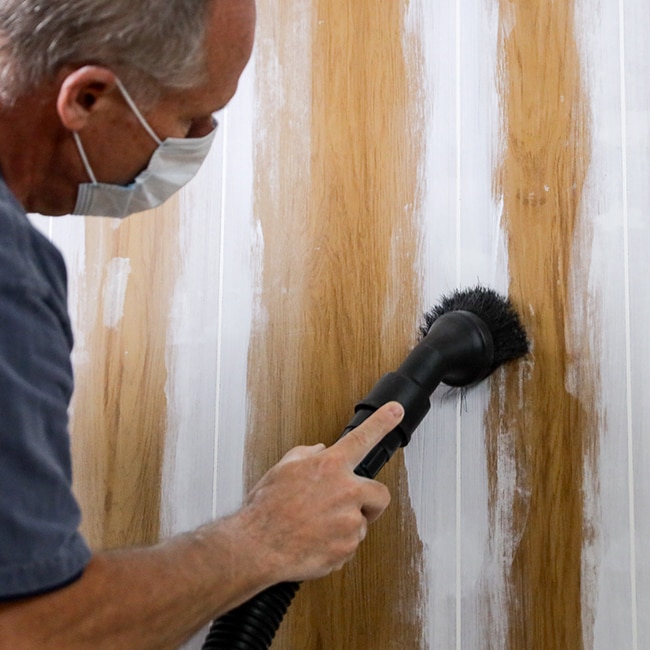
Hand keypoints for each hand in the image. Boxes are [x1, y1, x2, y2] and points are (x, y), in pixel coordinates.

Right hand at [235, 402, 403, 583]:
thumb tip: (318, 451)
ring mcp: (349, 521)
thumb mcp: (282, 469)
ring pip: (360, 522)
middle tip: (349, 506)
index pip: (362, 437)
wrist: (258, 546)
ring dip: (345, 525)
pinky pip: (350, 545)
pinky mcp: (347, 547)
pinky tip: (315, 541)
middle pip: (380, 494)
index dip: (382, 422)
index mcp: (329, 466)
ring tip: (317, 526)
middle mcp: (345, 491)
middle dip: (369, 501)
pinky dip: (336, 545)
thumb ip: (306, 455)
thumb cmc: (267, 509)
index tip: (395, 411)